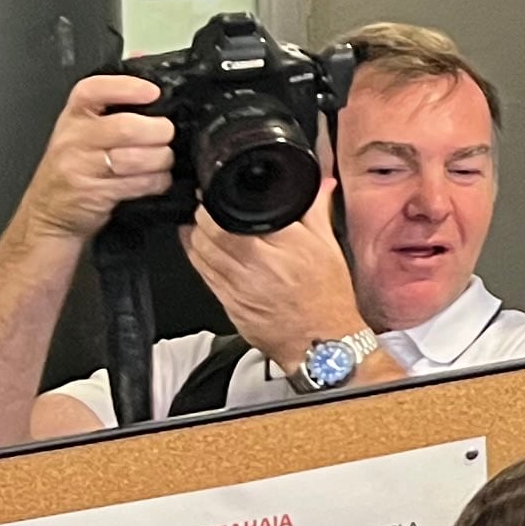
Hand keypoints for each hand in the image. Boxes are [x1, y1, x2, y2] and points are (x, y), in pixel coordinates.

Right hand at [20, 76, 179, 242]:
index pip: (95, 90)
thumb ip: (113, 100)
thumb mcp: (84, 128)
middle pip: (127, 127)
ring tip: (161, 160)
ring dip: (162, 159)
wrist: (48, 211)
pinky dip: (157, 181)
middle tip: (165, 134)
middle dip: (159, 131)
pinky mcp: (95, 193)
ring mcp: (81, 166)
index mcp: (74, 115)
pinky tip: (155, 179)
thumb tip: (145, 64)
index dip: (127, 88)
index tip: (153, 92)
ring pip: (138, 158)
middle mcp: (74, 138)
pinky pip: (139, 183)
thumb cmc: (74, 165)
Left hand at [182, 205, 361, 374]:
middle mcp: (260, 265)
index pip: (237, 214)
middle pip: (211, 231)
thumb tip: (319, 184)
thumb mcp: (329, 247)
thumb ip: (318, 210)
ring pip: (201, 251)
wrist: (322, 342)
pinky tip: (201, 249)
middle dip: (203, 215)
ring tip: (202, 225)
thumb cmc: (328, 297)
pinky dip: (197, 257)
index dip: (219, 200)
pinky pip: (203, 274)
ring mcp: (240, 286)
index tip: (218, 193)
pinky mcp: (228, 304)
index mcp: (288, 246)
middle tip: (207, 207)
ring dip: (195, 234)